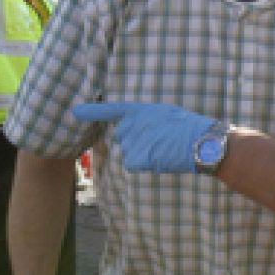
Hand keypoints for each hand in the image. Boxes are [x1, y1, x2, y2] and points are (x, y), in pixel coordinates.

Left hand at [73, 101, 217, 173]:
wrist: (199, 142)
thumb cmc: (188, 127)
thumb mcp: (165, 113)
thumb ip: (145, 118)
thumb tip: (136, 125)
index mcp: (138, 110)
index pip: (109, 110)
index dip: (91, 111)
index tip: (75, 112)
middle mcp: (130, 124)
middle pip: (121, 137)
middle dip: (135, 140)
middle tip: (158, 140)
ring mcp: (131, 141)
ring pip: (128, 152)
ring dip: (142, 153)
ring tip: (163, 148)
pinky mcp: (134, 157)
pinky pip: (132, 164)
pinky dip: (144, 164)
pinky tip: (160, 158)